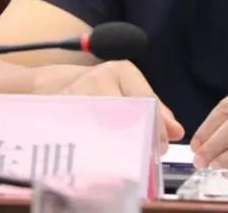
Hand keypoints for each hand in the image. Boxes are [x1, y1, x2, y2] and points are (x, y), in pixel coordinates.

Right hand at [33, 61, 183, 153]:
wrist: (50, 85)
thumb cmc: (96, 89)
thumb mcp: (126, 90)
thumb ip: (154, 109)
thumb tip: (177, 131)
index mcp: (120, 70)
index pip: (147, 101)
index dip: (158, 127)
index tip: (163, 146)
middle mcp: (99, 78)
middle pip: (128, 116)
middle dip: (140, 139)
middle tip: (145, 156)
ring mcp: (78, 95)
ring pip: (106, 128)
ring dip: (118, 147)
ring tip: (123, 158)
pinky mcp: (60, 113)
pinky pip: (84, 136)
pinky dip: (95, 148)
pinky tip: (100, 156)